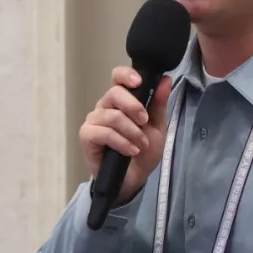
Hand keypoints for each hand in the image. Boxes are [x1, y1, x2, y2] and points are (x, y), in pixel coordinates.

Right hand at [79, 67, 173, 205]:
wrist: (134, 178)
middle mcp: (105, 106)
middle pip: (114, 93)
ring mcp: (94, 120)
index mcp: (121, 99)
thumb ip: (159, 103)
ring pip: (112, 116)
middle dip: (134, 107)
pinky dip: (121, 142)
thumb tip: (165, 80)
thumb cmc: (143, 150)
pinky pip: (103, 133)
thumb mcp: (158, 126)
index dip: (126, 75)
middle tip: (144, 122)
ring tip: (141, 145)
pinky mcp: (87, 136)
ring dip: (132, 131)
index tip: (139, 82)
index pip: (117, 77)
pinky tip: (130, 150)